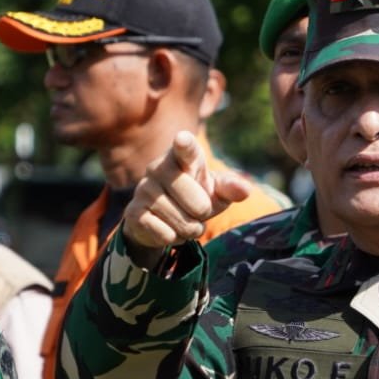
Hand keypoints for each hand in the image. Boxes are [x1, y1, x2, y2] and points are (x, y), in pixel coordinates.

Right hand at [122, 130, 251, 249]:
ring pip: (180, 220)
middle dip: (203, 212)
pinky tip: (169, 229)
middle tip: (198, 210)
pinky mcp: (134, 213)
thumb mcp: (216, 191)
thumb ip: (231, 188)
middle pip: (194, 200)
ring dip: (190, 228)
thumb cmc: (196, 197)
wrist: (162, 219)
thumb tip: (245, 190)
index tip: (182, 139)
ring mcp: (143, 190)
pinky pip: (165, 234)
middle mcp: (158, 168)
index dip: (185, 145)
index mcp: (181, 156)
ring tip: (185, 221)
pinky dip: (174, 238)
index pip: (185, 149)